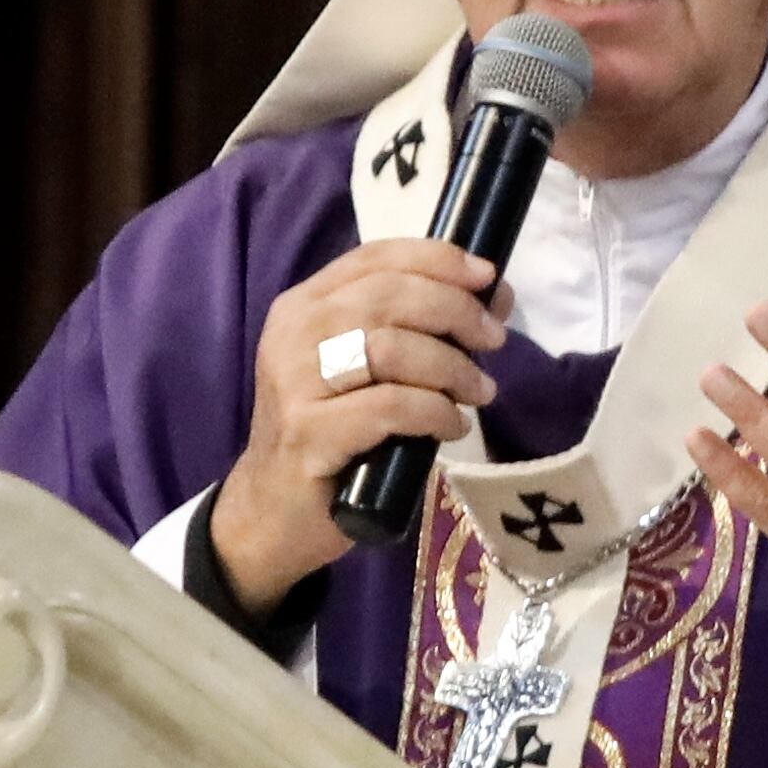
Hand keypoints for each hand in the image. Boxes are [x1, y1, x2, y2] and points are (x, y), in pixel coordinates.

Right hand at [211, 240, 508, 616]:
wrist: (272, 511)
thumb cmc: (332, 434)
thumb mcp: (366, 370)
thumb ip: (416, 328)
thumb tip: (495, 296)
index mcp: (304, 305)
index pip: (374, 257)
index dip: (437, 259)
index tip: (487, 277)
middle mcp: (293, 333)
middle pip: (388, 296)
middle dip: (454, 312)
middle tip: (493, 341)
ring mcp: (295, 383)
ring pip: (390, 348)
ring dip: (451, 367)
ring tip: (478, 392)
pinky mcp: (309, 434)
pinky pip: (389, 407)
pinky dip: (434, 412)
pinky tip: (451, 426)